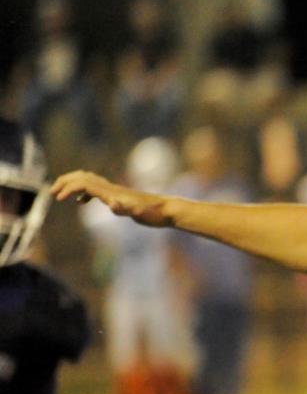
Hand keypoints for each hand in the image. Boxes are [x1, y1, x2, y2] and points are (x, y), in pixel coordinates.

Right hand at [52, 170, 167, 226]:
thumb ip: (125, 210)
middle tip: (51, 192)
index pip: (84, 184)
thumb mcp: (140, 215)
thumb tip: (113, 204)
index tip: (57, 198)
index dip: (68, 189)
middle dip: (65, 183)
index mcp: (112, 193)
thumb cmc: (154, 214)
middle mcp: (112, 189)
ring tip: (60, 194)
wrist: (168, 210)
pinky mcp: (119, 196)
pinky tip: (81, 202)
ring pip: (88, 181)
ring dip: (72, 185)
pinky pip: (95, 189)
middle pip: (83, 178)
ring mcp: (115, 191)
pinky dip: (83, 192)